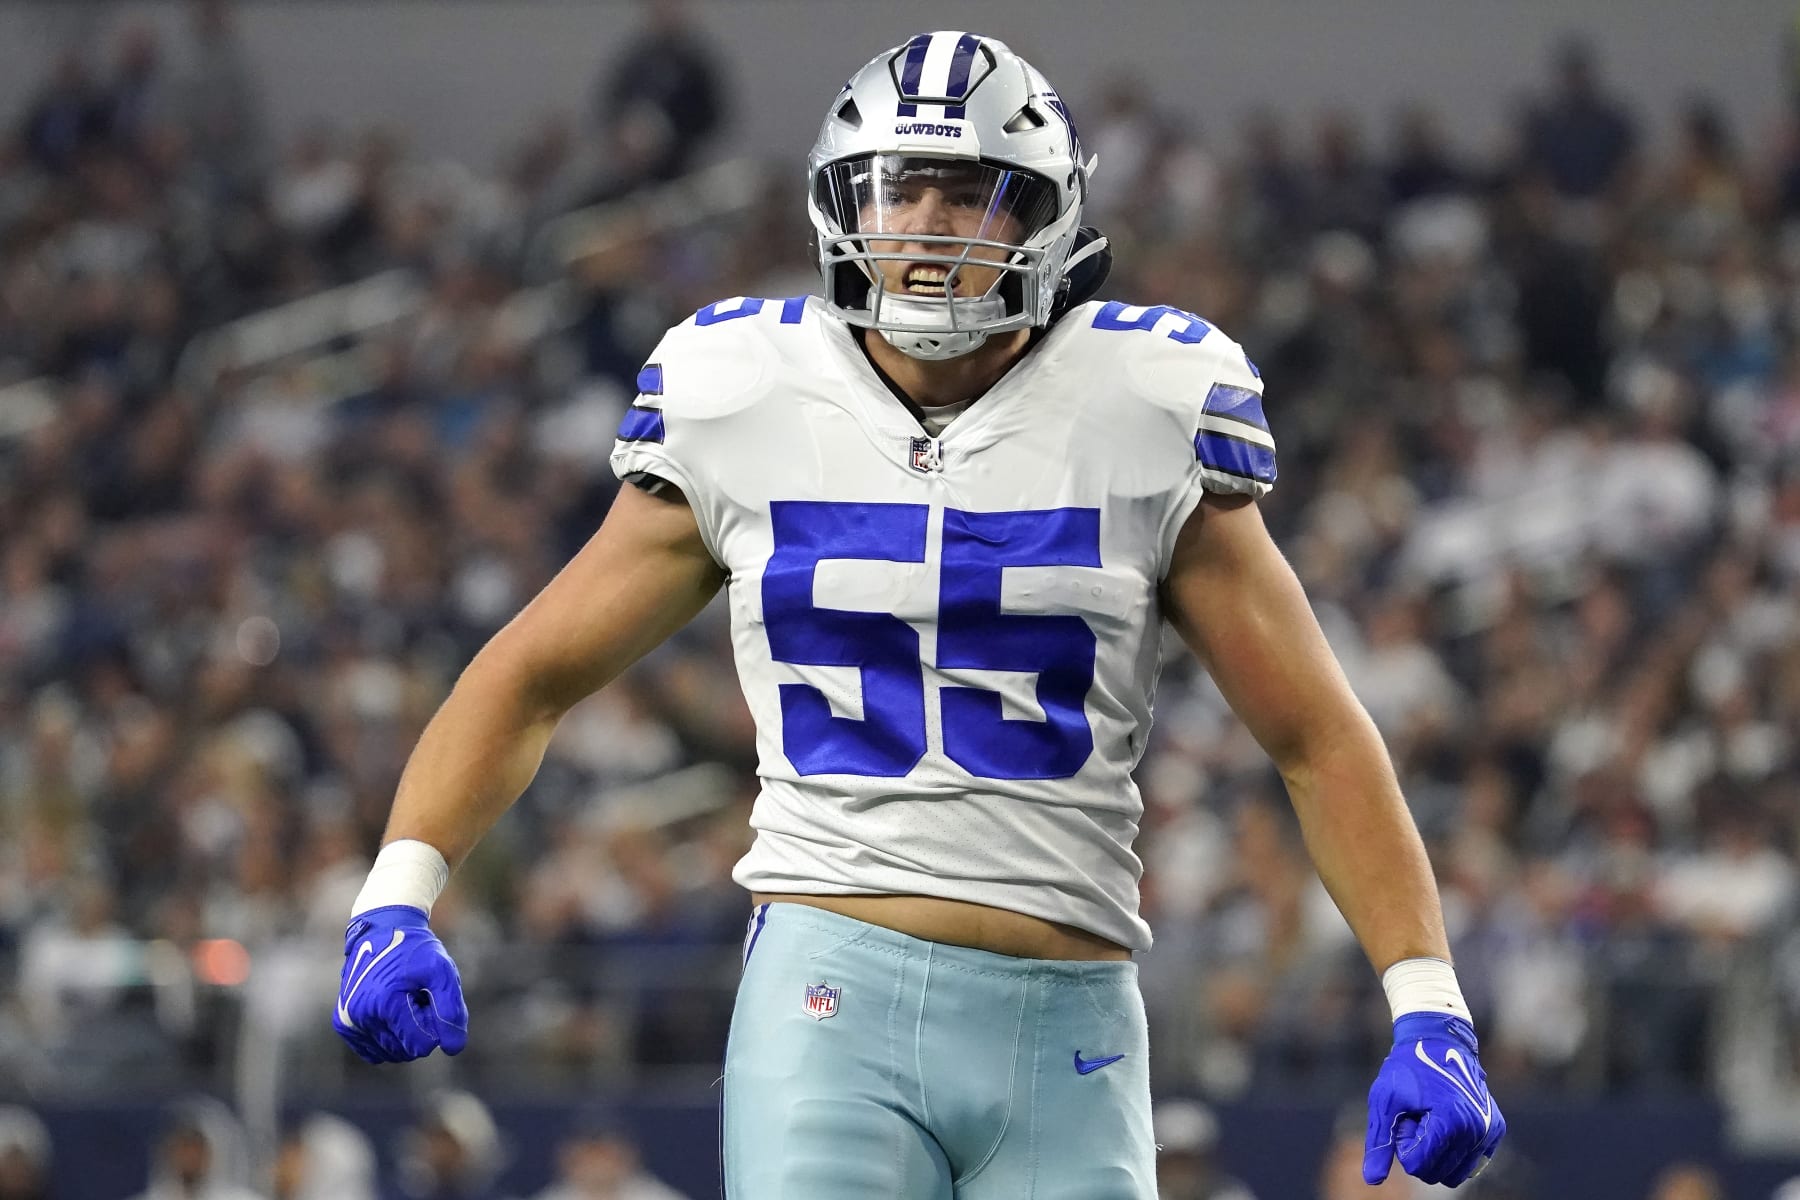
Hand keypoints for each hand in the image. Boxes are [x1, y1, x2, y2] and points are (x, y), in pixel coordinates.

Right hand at [333, 905, 468, 1063]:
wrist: (382, 929)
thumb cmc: (415, 950)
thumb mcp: (441, 972)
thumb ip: (451, 1011)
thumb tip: (453, 1049)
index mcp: (386, 1003)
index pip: (421, 1045)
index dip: (434, 1026)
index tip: (430, 1000)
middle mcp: (361, 1016)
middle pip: (406, 1051)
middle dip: (419, 1029)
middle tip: (418, 998)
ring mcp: (348, 1021)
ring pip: (390, 1053)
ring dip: (404, 1033)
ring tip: (404, 1001)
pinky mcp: (343, 1024)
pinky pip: (373, 1052)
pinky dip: (388, 1038)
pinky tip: (391, 1012)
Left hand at [1363, 1013, 1505, 1187]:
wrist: (1438, 1040)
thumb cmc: (1407, 1067)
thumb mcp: (1385, 1100)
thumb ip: (1379, 1141)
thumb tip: (1372, 1181)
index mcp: (1450, 1121)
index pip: (1417, 1165)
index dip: (1403, 1143)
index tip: (1405, 1116)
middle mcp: (1476, 1129)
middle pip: (1435, 1173)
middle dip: (1419, 1149)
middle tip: (1416, 1116)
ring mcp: (1488, 1131)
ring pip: (1453, 1174)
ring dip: (1435, 1152)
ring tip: (1430, 1119)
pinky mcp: (1494, 1130)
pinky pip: (1469, 1163)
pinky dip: (1452, 1151)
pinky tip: (1445, 1121)